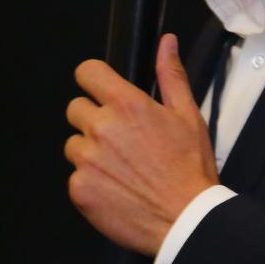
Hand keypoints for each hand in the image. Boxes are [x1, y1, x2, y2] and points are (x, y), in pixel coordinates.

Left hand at [65, 34, 218, 255]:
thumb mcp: (188, 116)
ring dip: (91, 152)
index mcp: (127, 105)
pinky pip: (75, 176)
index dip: (93, 80)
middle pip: (76, 109)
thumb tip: (166, 43)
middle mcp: (101, 128)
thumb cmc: (190, 170)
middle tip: (121, 140)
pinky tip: (117, 188)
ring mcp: (87, 160)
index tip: (100, 90)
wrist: (186, 220)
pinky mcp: (79, 189)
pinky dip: (92, 182)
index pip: (86, 73)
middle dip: (94, 120)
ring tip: (121, 168)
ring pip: (74, 144)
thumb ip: (170, 76)